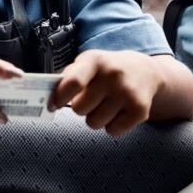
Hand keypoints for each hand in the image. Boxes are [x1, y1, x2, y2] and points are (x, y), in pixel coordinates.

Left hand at [50, 50, 164, 136]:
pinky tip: (117, 112)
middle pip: (80, 108)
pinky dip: (111, 126)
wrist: (144, 71)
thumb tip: (48, 98)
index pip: (73, 82)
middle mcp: (113, 75)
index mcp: (95, 60)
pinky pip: (112, 131)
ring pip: (94, 123)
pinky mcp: (140, 110)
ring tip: (104, 105)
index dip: (60, 97)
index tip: (54, 104)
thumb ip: (68, 77)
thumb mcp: (87, 63)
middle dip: (80, 108)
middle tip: (90, 100)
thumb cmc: (106, 69)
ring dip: (95, 118)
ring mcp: (128, 93)